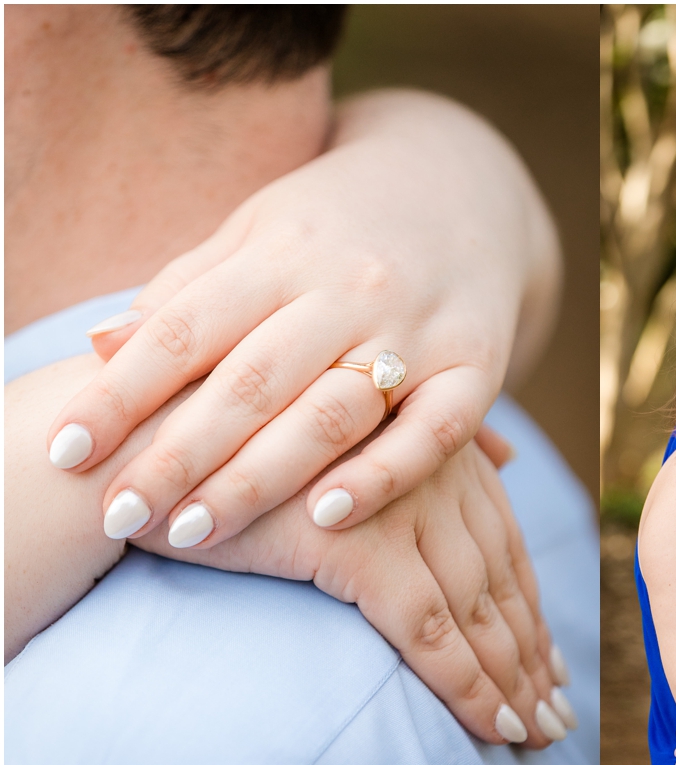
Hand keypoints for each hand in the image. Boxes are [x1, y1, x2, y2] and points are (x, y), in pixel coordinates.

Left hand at [46, 90, 558, 552]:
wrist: (464, 187)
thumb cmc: (341, 224)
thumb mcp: (262, 231)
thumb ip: (189, 289)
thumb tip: (98, 347)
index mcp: (284, 250)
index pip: (185, 328)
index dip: (119, 393)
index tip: (65, 454)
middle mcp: (348, 286)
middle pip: (249, 380)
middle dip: (175, 454)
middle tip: (117, 513)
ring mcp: (417, 327)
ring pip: (330, 411)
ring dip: (257, 478)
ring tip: (191, 533)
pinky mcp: (476, 364)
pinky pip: (434, 431)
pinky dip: (382, 475)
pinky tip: (326, 516)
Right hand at [131, 433, 575, 748]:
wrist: (137, 444)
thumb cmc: (227, 445)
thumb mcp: (337, 436)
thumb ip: (423, 444)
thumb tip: (505, 454)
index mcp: (430, 443)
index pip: (500, 539)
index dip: (527, 605)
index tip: (546, 660)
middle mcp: (430, 467)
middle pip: (500, 579)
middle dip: (530, 652)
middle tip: (554, 712)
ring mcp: (398, 500)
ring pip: (477, 610)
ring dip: (512, 680)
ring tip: (534, 734)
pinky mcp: (357, 541)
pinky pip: (430, 630)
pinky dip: (468, 684)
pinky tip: (496, 726)